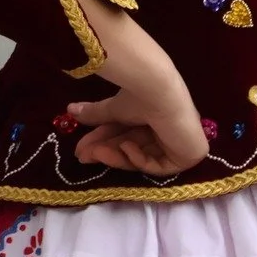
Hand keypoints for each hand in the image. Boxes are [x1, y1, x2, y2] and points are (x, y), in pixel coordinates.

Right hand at [67, 50, 209, 176]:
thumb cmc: (140, 95)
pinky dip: (140, 158)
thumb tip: (69, 110)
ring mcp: (179, 146)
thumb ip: (96, 114)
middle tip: (83, 155)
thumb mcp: (113, 109)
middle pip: (133, 148)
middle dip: (106, 151)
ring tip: (98, 152)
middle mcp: (168, 132)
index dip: (104, 142)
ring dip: (117, 156)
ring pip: (142, 159)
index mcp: (155, 118)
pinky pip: (158, 166)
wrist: (158, 90)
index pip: (127, 135)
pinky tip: (128, 146)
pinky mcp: (187, 157)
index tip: (81, 150)